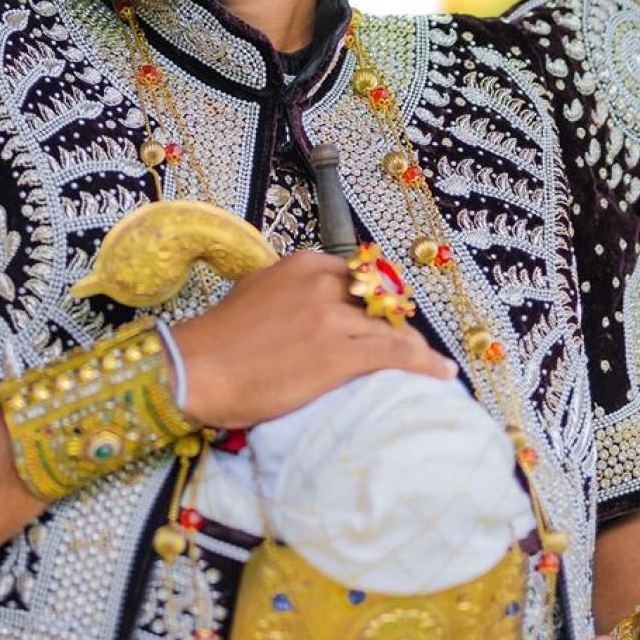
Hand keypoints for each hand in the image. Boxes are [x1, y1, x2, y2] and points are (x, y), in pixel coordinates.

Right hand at [171, 248, 457, 429]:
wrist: (197, 367)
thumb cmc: (219, 339)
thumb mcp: (256, 292)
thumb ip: (289, 290)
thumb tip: (307, 303)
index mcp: (304, 265)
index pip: (359, 278)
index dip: (378, 301)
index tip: (386, 319)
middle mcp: (322, 284)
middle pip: (380, 302)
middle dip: (400, 324)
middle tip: (410, 346)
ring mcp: (331, 318)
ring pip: (393, 329)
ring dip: (417, 348)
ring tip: (431, 365)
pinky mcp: (338, 354)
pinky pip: (395, 356)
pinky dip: (424, 365)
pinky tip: (441, 374)